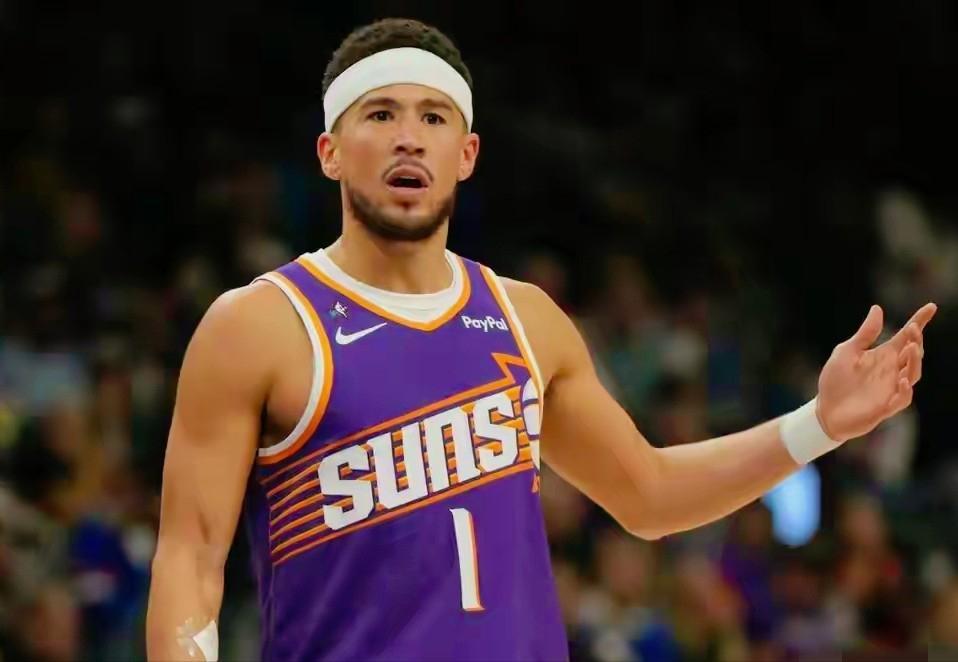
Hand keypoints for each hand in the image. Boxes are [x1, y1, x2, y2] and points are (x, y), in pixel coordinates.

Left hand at [816, 303, 936, 441]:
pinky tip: (902, 380)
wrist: (824, 409)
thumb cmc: (836, 380)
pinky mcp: (886, 406)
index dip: (919, 321)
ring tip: (910, 348)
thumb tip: (877, 308)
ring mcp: (891, 388)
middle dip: (916, 341)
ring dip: (914, 361)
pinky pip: (902, 398)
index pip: (906, 337)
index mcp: (884, 355)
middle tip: (913, 329)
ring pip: (913, 374)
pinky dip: (905, 390)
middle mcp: (892, 370)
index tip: (931, 306)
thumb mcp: (847, 352)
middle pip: (913, 353)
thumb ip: (864, 334)